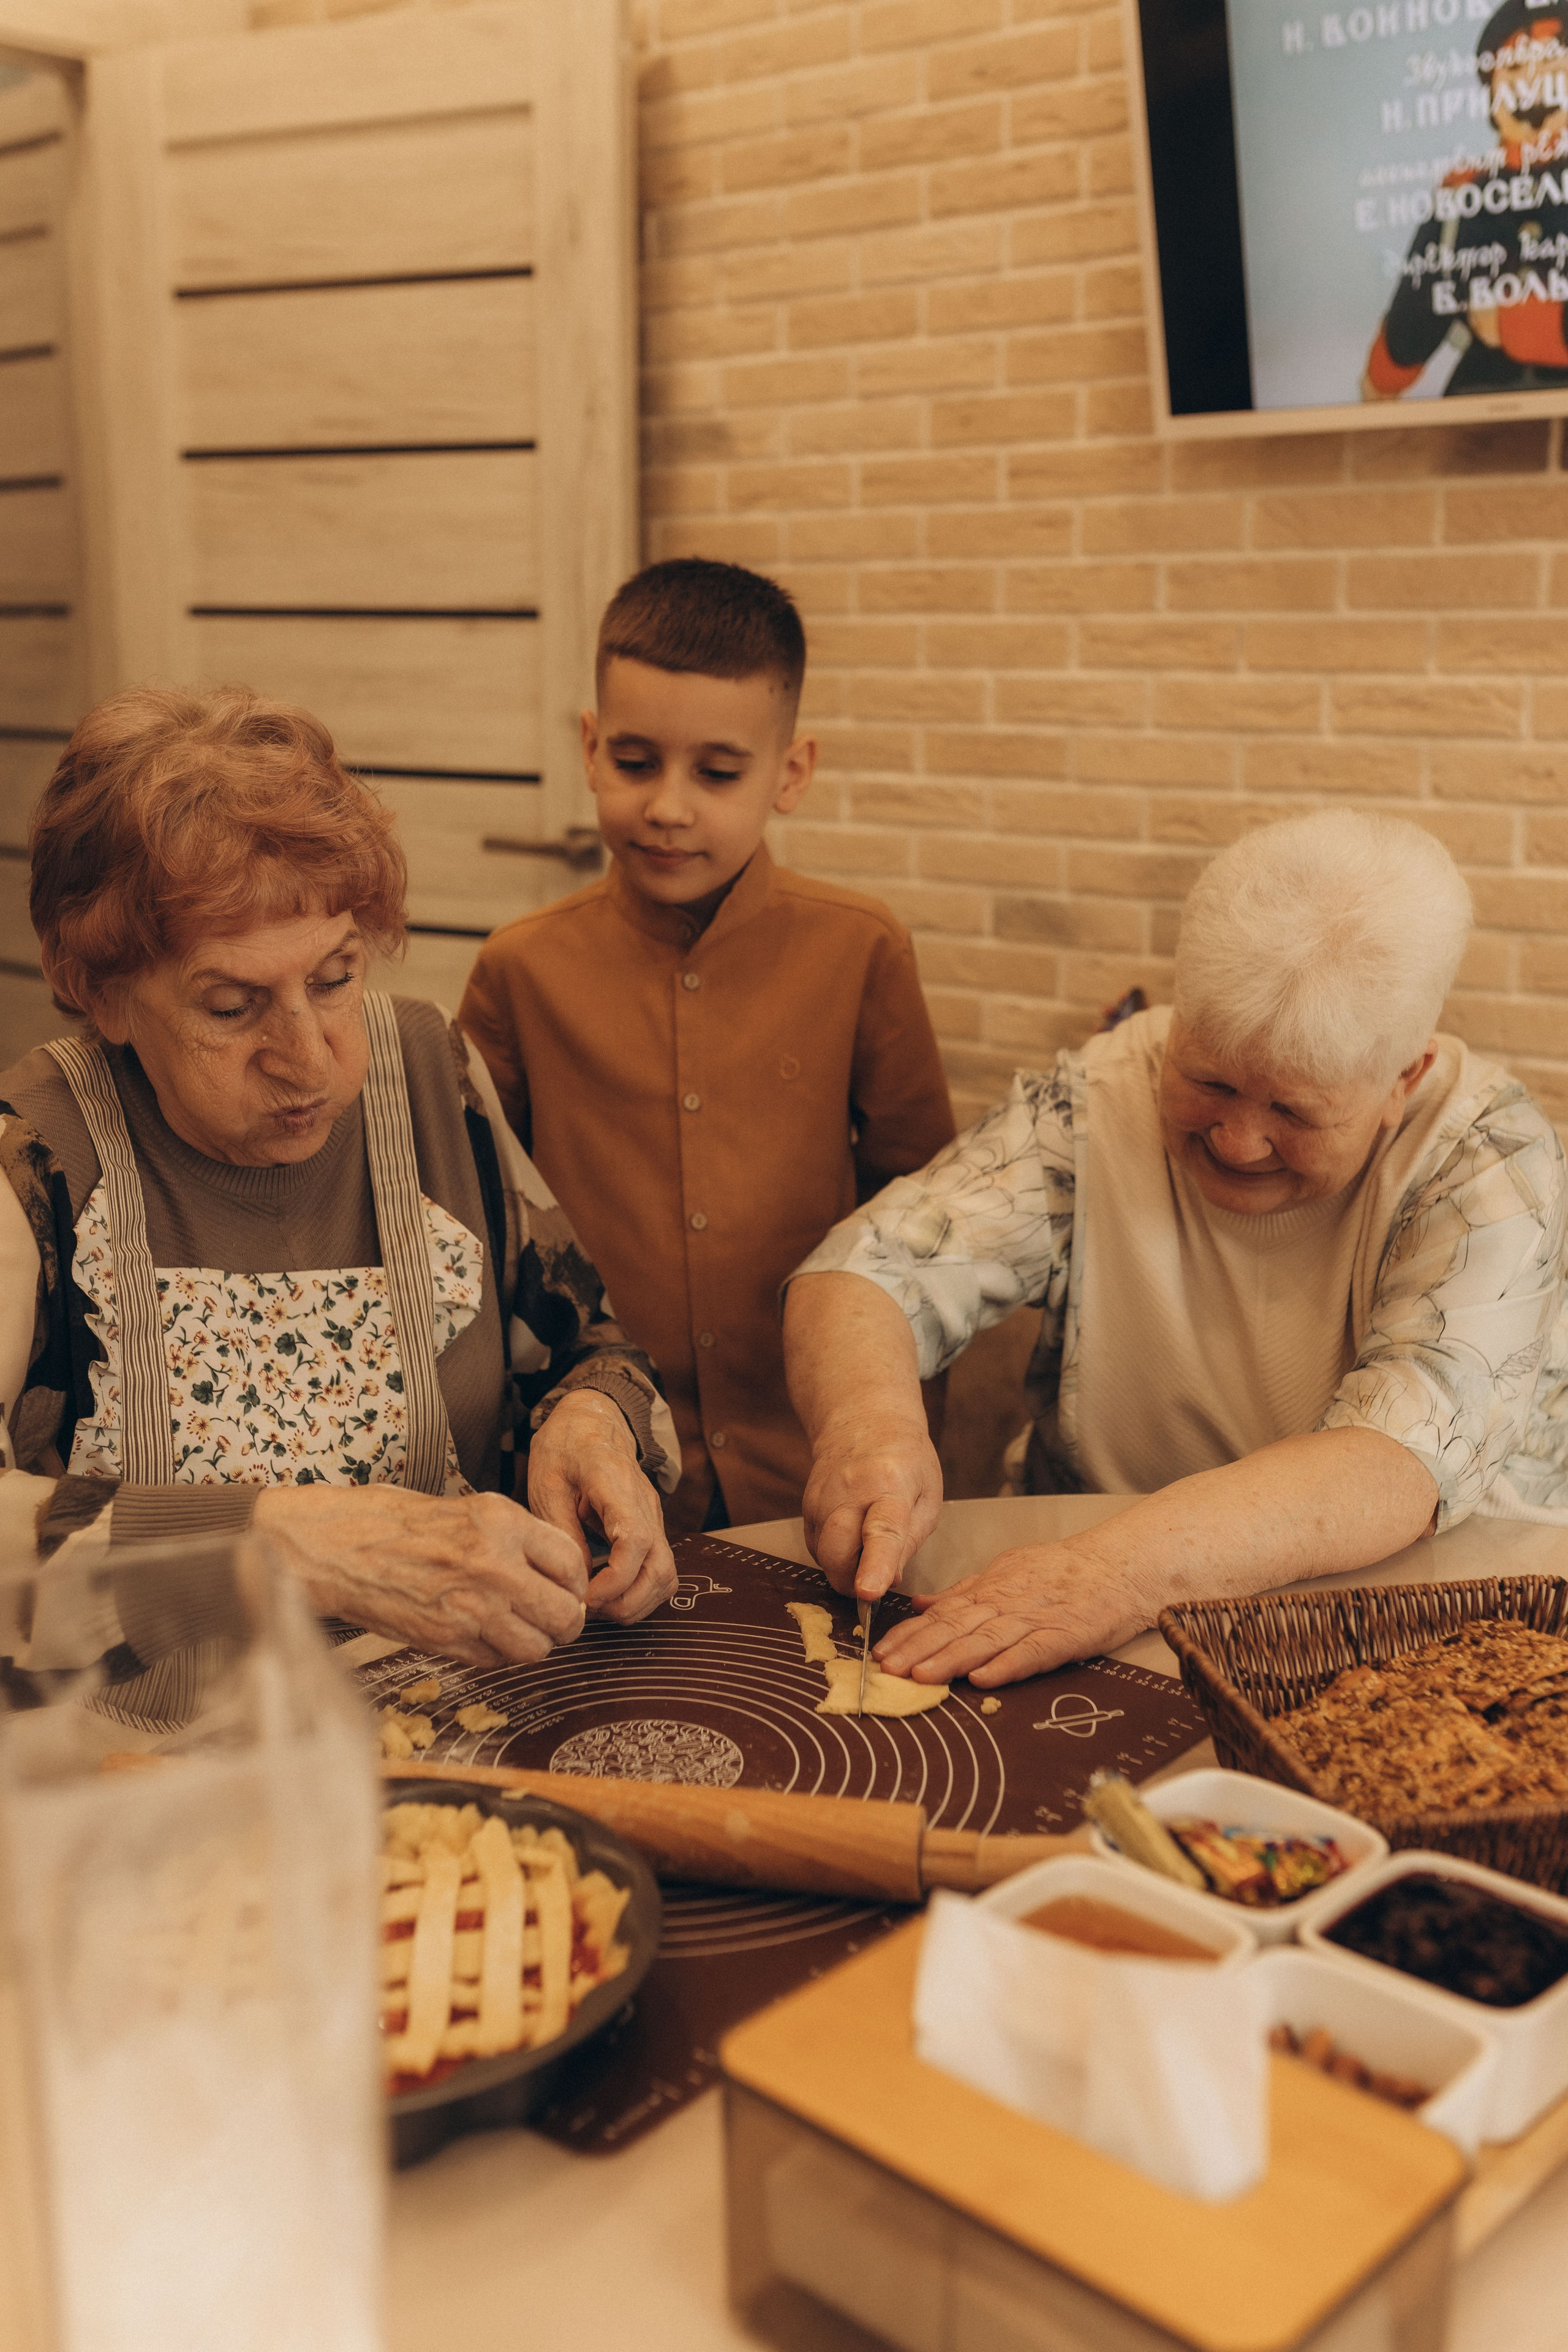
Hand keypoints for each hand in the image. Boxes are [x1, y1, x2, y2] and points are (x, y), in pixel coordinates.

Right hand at [253, 1483, 589, 1665]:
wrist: (337, 1547)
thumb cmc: (397, 1523)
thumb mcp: (469, 1509)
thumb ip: (517, 1537)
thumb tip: (558, 1571)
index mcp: (502, 1522)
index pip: (573, 1563)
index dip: (577, 1582)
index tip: (568, 1588)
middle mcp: (494, 1565)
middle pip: (566, 1613)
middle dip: (566, 1621)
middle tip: (555, 1619)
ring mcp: (471, 1607)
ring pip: (538, 1648)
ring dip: (536, 1644)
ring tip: (521, 1631)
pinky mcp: (447, 1640)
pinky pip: (497, 1661)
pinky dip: (498, 1655)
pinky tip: (484, 1636)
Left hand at [527, 1388, 675, 1623]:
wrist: (592, 1420)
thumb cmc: (564, 1448)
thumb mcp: (546, 1484)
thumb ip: (563, 1532)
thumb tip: (577, 1581)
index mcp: (616, 1485)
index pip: (636, 1541)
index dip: (615, 1580)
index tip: (586, 1597)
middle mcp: (645, 1505)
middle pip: (661, 1568)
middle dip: (627, 1603)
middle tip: (590, 1609)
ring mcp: (653, 1517)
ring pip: (667, 1575)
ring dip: (636, 1602)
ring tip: (598, 1605)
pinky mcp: (650, 1527)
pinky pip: (659, 1569)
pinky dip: (641, 1591)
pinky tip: (610, 1593)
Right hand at [801, 1409, 942, 1603]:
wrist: (863, 1420)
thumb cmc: (906, 1461)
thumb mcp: (927, 1498)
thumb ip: (910, 1542)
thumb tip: (890, 1581)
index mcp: (890, 1485)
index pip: (882, 1531)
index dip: (875, 1566)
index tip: (868, 1592)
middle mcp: (849, 1489)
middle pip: (837, 1551)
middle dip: (851, 1580)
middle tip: (873, 1581)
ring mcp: (821, 1496)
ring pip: (823, 1553)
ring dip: (843, 1566)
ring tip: (866, 1546)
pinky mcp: (805, 1504)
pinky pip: (815, 1545)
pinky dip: (832, 1552)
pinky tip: (849, 1535)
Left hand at [873, 1540, 1154, 1687]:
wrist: (1120, 1565)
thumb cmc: (1065, 1572)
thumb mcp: (1009, 1570)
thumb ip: (966, 1590)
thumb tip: (921, 1604)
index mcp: (992, 1587)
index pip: (943, 1612)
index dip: (910, 1633)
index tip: (879, 1651)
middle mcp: (1007, 1602)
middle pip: (955, 1626)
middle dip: (917, 1649)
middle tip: (884, 1669)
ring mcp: (1036, 1619)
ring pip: (985, 1639)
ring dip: (950, 1658)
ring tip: (919, 1676)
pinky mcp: (1065, 1635)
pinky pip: (1032, 1651)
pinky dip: (1006, 1664)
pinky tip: (982, 1678)